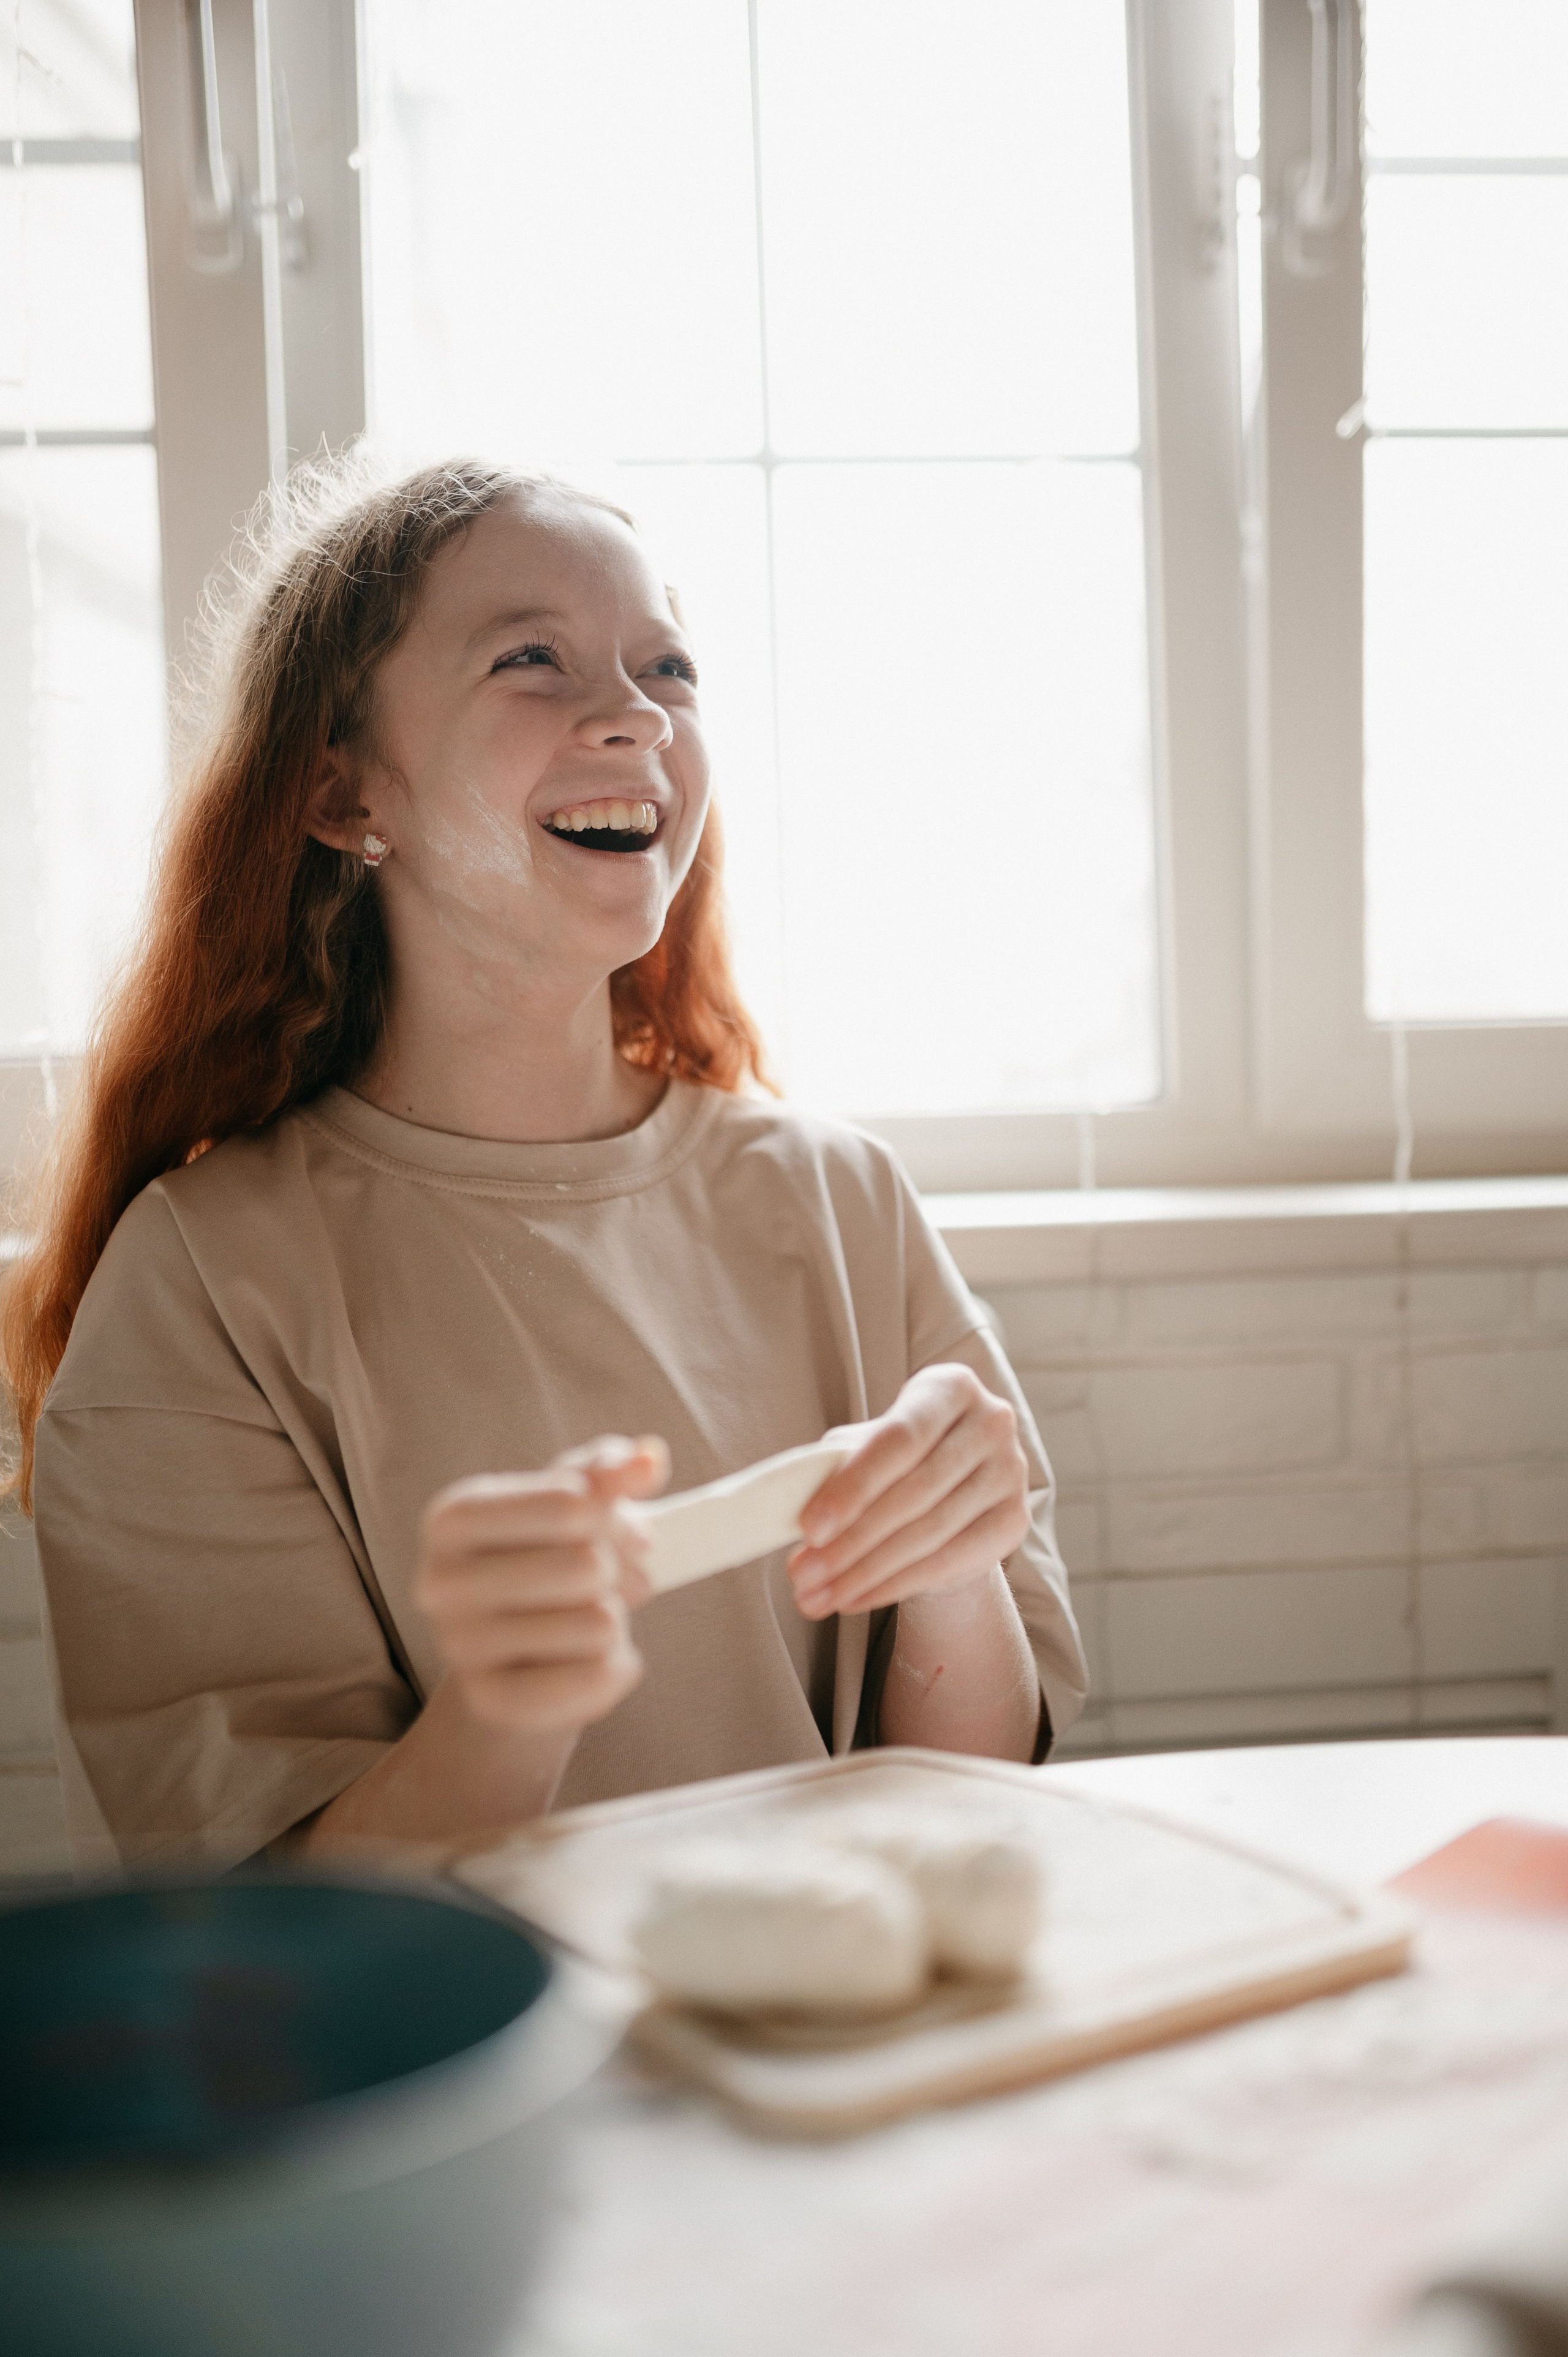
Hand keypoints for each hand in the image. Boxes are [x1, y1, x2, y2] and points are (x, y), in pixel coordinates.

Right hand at [414, 1435, 667, 1733]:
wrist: (519, 1659)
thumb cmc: (547, 1563)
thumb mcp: (574, 1504)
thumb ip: (610, 1473)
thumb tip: (649, 1459)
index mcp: (453, 1516)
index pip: (570, 1504)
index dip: (610, 1518)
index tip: (605, 1528)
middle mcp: (440, 1581)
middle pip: (585, 1567)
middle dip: (611, 1574)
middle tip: (599, 1583)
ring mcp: (459, 1647)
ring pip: (597, 1624)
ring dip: (613, 1623)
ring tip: (584, 1623)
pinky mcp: (493, 1702)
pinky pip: (596, 1679)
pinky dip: (615, 1668)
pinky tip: (588, 1662)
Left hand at [787, 1365, 1028, 1621]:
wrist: (951, 1495)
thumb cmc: (894, 1463)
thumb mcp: (863, 1451)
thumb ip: (834, 1467)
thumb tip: (789, 1509)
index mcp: (949, 1387)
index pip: (898, 1439)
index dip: (852, 1486)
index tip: (808, 1528)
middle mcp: (991, 1422)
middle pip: (914, 1492)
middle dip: (851, 1541)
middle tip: (803, 1575)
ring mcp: (1011, 1471)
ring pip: (930, 1532)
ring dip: (866, 1572)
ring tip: (817, 1596)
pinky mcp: (1015, 1520)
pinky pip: (950, 1561)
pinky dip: (896, 1585)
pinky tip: (855, 1599)